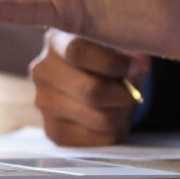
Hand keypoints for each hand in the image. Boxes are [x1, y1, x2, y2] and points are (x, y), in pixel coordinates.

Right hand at [31, 29, 150, 146]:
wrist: (95, 82)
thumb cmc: (111, 57)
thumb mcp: (120, 43)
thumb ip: (127, 49)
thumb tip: (137, 65)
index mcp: (57, 40)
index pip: (76, 51)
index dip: (111, 62)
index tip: (135, 66)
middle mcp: (42, 71)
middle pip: (91, 91)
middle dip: (123, 95)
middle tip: (133, 93)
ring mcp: (43, 103)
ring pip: (100, 118)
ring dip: (122, 114)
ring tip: (124, 104)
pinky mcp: (53, 131)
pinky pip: (98, 139)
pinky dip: (115, 131)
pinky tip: (112, 117)